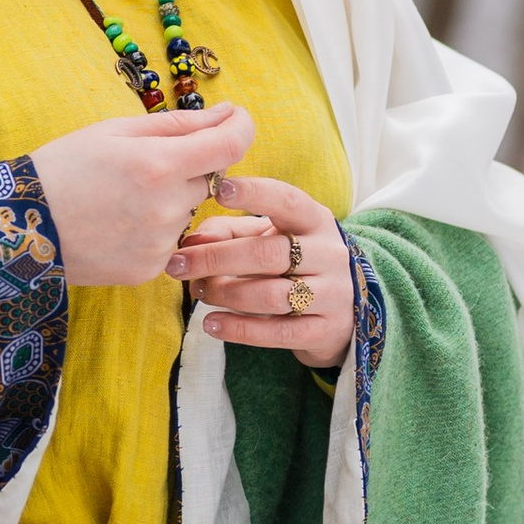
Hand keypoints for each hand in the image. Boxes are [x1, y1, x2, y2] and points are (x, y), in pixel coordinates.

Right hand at [28, 102, 255, 286]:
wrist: (17, 228)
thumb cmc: (62, 168)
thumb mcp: (114, 131)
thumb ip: (179, 123)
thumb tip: (229, 114)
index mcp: (158, 163)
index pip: (231, 145)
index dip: (239, 127)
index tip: (233, 121)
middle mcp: (166, 207)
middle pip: (207, 179)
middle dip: (186, 169)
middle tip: (140, 169)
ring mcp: (159, 244)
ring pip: (188, 212)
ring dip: (169, 202)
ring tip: (121, 201)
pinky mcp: (148, 270)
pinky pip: (170, 242)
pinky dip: (153, 231)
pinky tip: (117, 226)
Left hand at [170, 176, 354, 370]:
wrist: (345, 310)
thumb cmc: (296, 264)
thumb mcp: (270, 237)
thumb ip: (230, 231)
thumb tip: (192, 239)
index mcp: (315, 221)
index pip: (287, 201)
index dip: (254, 194)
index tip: (219, 190)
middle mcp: (329, 254)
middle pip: (267, 254)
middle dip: (216, 259)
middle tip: (178, 265)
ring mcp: (332, 294)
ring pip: (270, 295)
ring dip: (225, 294)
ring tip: (199, 292)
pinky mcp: (325, 331)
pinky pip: (277, 333)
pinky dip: (239, 329)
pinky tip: (211, 324)